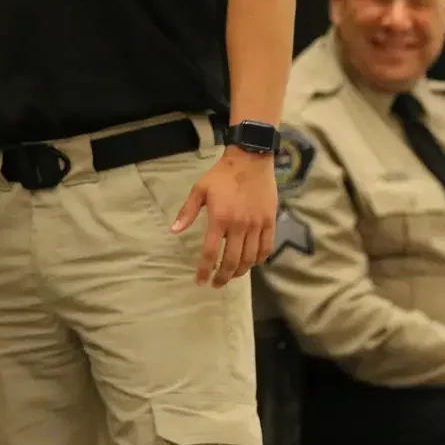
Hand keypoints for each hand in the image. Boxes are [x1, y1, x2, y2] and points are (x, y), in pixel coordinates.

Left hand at [172, 146, 277, 287]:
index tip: (200, 281)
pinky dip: (259, 260)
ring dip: (239, 271)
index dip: (204, 269)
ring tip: (231, 276)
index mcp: (219, 218)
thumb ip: (188, 211)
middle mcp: (239, 226)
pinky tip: (251, 263)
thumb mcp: (200, 189)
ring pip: (249, 258)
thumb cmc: (222, 175)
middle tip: (216, 284)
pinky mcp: (269, 222)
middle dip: (222, 277)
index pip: (210, 252)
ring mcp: (256, 225)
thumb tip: (174, 230)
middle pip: (231, 261)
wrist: (250, 160)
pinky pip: (266, 248)